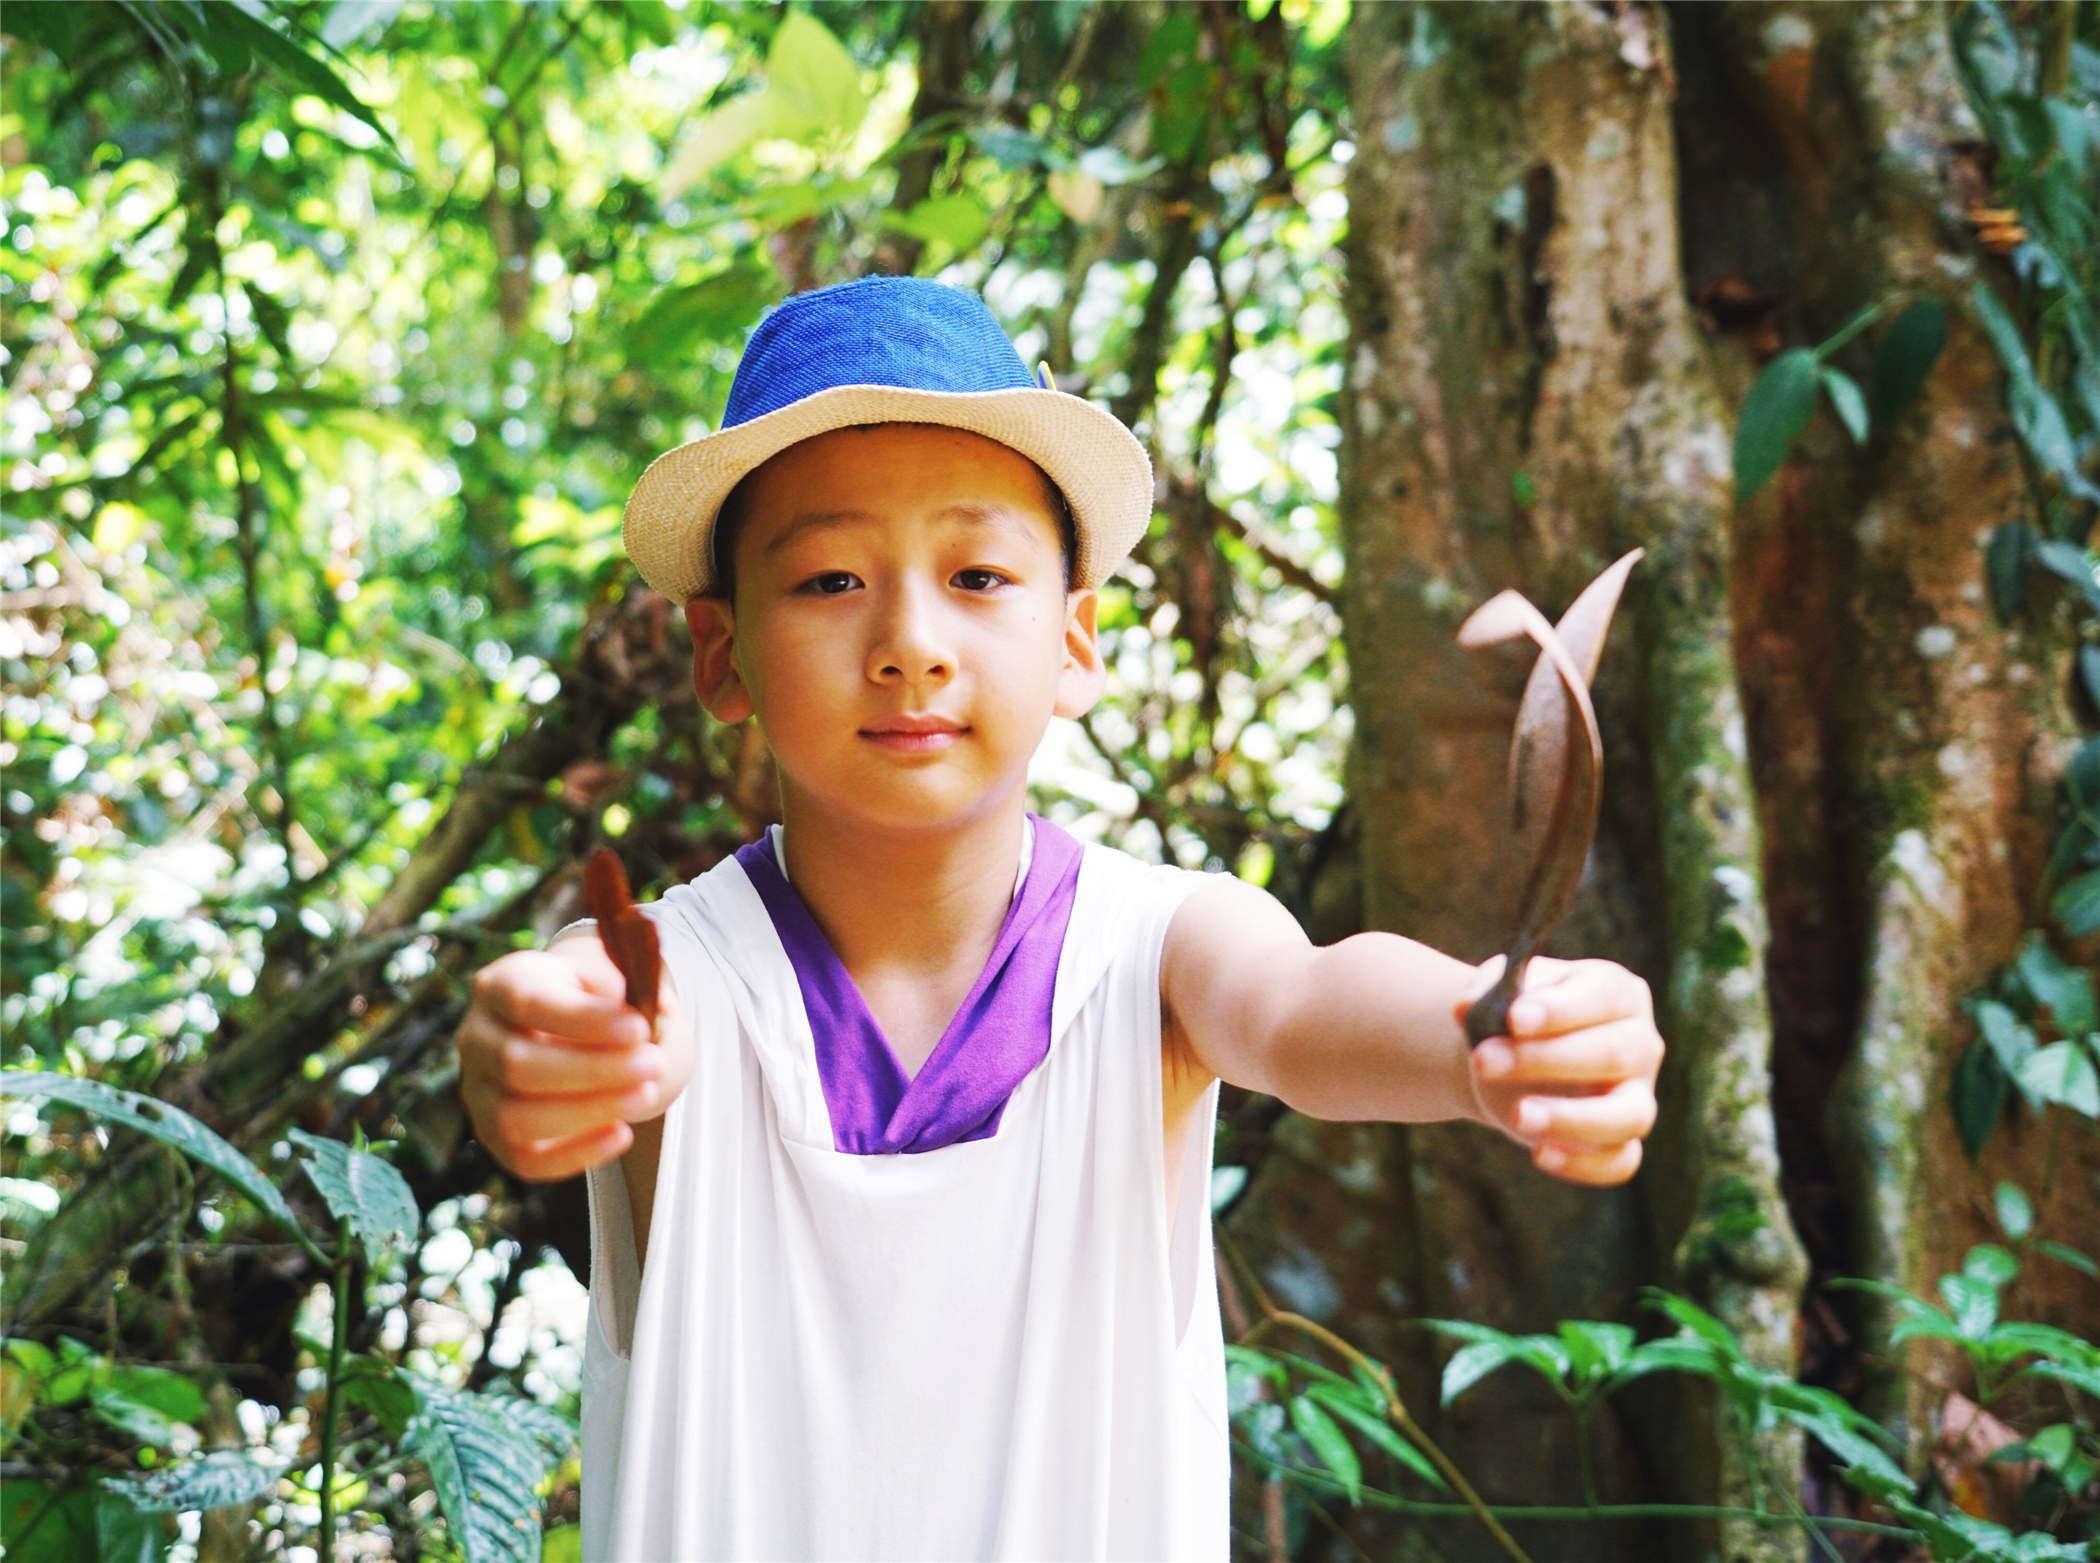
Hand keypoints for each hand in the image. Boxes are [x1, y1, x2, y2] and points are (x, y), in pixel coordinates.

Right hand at [456, 933, 690, 1181]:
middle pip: (517, 1063)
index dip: (584, 1019)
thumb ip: (626, 984)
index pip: (528, 1003)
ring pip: (514, 1117)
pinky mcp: (493, 1136)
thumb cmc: (586, 996)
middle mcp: (476, 1040)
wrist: (565, 1028)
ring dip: (585, 1112)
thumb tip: (658, 1010)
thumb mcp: (602, 973)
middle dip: (593, 1069)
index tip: (640, 1028)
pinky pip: (523, 1159)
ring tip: (644, 1095)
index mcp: (498, 986)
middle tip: (653, 1065)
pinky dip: (575, 1154)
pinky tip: (621, 1134)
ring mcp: (478, 1093)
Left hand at [1455, 954, 1661, 1185]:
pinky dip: (1583, 1165)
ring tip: (1517, 1116)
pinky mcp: (1622, 1141)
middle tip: (1483, 1060)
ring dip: (1573, 1118)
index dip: (1560, 1010)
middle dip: (1545, 1059)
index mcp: (1618, 992)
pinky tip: (1539, 1155)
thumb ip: (1484, 991)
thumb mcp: (1499, 989)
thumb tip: (1464, 1007)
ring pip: (1629, 1115)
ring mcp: (1637, 1096)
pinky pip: (1620, 1162)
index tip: (1512, 1019)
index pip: (1603, 996)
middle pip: (1613, 1053)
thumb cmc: (1513, 1014)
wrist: (1510, 1056)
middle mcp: (1640, 1044)